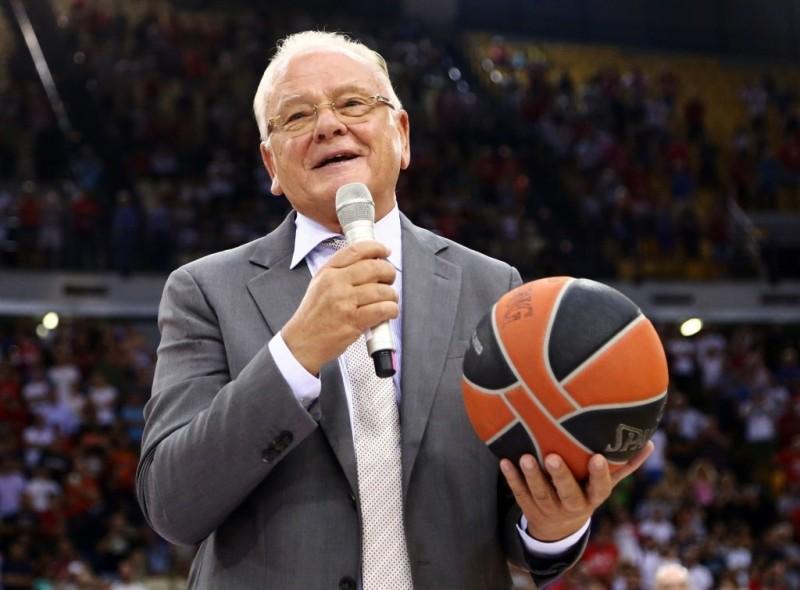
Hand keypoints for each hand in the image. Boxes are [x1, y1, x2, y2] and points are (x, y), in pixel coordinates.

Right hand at [282, 240, 397, 374]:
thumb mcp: (320, 285)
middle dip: (389, 272)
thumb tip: (370, 262)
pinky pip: (382, 310)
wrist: (302, 342)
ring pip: (382, 290)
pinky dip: (391, 310)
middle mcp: (336, 284)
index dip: (376, 248)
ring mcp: (344, 302)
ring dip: (392, 295)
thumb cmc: (313, 315)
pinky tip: (389, 312)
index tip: (385, 251)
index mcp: (328, 272)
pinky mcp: (353, 321)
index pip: (356, 250)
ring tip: (389, 299)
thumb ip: (341, 271)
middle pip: (374, 268)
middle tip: (390, 279)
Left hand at [500, 441, 653, 540]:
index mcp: (593, 498)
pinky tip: (505, 462)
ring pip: (540, 495)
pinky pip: (519, 494)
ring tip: (524, 457)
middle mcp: (572, 506)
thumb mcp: (605, 484)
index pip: (599, 488)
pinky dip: (512, 479)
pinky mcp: (529, 507)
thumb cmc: (586, 493)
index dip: (598, 475)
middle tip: (551, 456)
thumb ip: (624, 465)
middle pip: (567, 494)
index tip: (597, 457)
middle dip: (560, 476)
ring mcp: (549, 509)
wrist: (559, 528)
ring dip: (531, 476)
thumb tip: (648, 443)